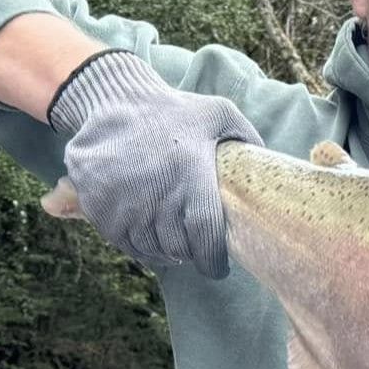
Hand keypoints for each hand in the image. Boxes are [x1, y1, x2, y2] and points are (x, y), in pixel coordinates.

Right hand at [47, 50, 260, 277]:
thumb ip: (247, 139)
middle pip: (180, 249)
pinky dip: (141, 247)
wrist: (112, 102)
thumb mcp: (218, 113)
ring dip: (167, 252)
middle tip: (198, 247)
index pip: (205, 239)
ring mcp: (125, 207)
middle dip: (192, 254)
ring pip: (153, 250)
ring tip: (175, 240)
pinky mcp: (101, 212)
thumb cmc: (173, 111)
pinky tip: (151, 234)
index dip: (214, 260)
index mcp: (190, 178)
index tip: (220, 267)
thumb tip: (267, 171)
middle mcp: (156, 197)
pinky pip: (126, 245)